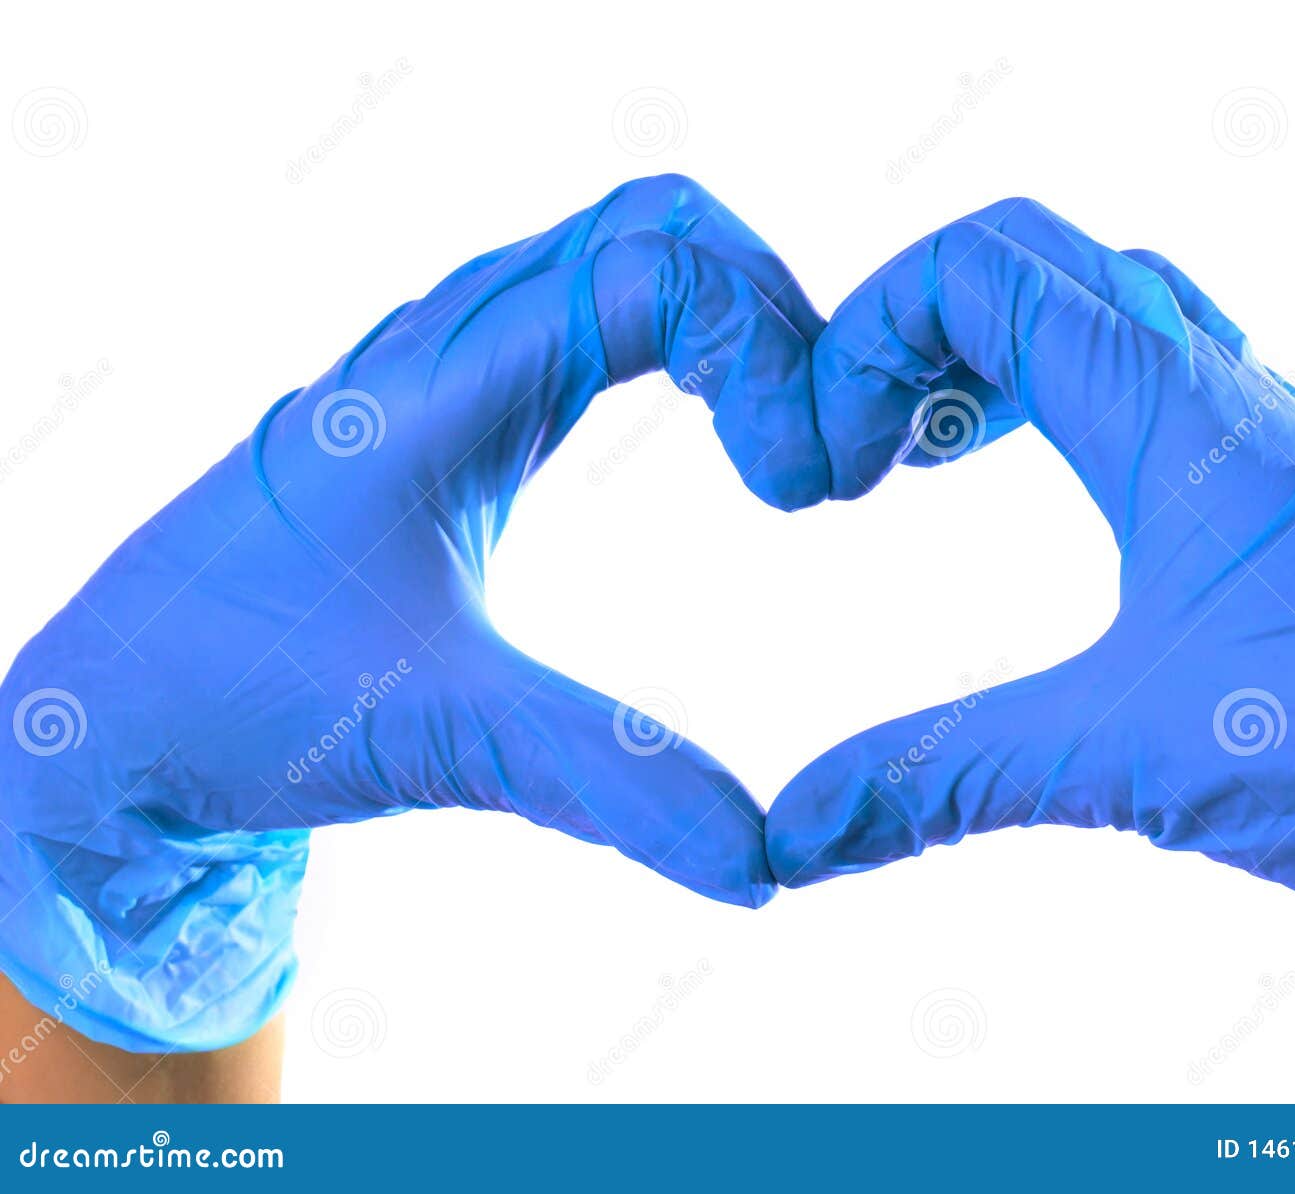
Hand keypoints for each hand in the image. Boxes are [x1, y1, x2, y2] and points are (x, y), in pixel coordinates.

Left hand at [0, 174, 828, 1052]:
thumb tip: (760, 863)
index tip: (794, 487)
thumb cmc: (240, 702)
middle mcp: (443, 345)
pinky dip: (679, 337)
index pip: (654, 269)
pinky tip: (708, 425)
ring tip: (776, 442)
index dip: (762, 346)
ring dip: (725, 318)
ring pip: (621, 250)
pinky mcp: (449, 405)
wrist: (115, 710)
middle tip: (806, 446)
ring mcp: (443, 363)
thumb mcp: (433, 735)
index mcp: (438, 390)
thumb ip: (604, 784)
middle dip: (766, 310)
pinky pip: (587, 306)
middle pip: (655, 225)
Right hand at [766, 199, 1294, 1102]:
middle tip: (864, 441)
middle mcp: (1229, 392)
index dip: (875, 330)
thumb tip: (788, 839)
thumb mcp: (1110, 756)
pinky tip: (1044, 464)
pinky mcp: (1280, 479)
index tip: (838, 454)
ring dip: (997, 343)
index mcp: (1179, 418)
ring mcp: (1265, 428)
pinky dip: (1068, 378)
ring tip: (931, 443)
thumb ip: (928, 783)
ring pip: (1107, 299)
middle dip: (919, 326)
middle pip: (1039, 258)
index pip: (991, 270)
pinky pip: (1159, 360)